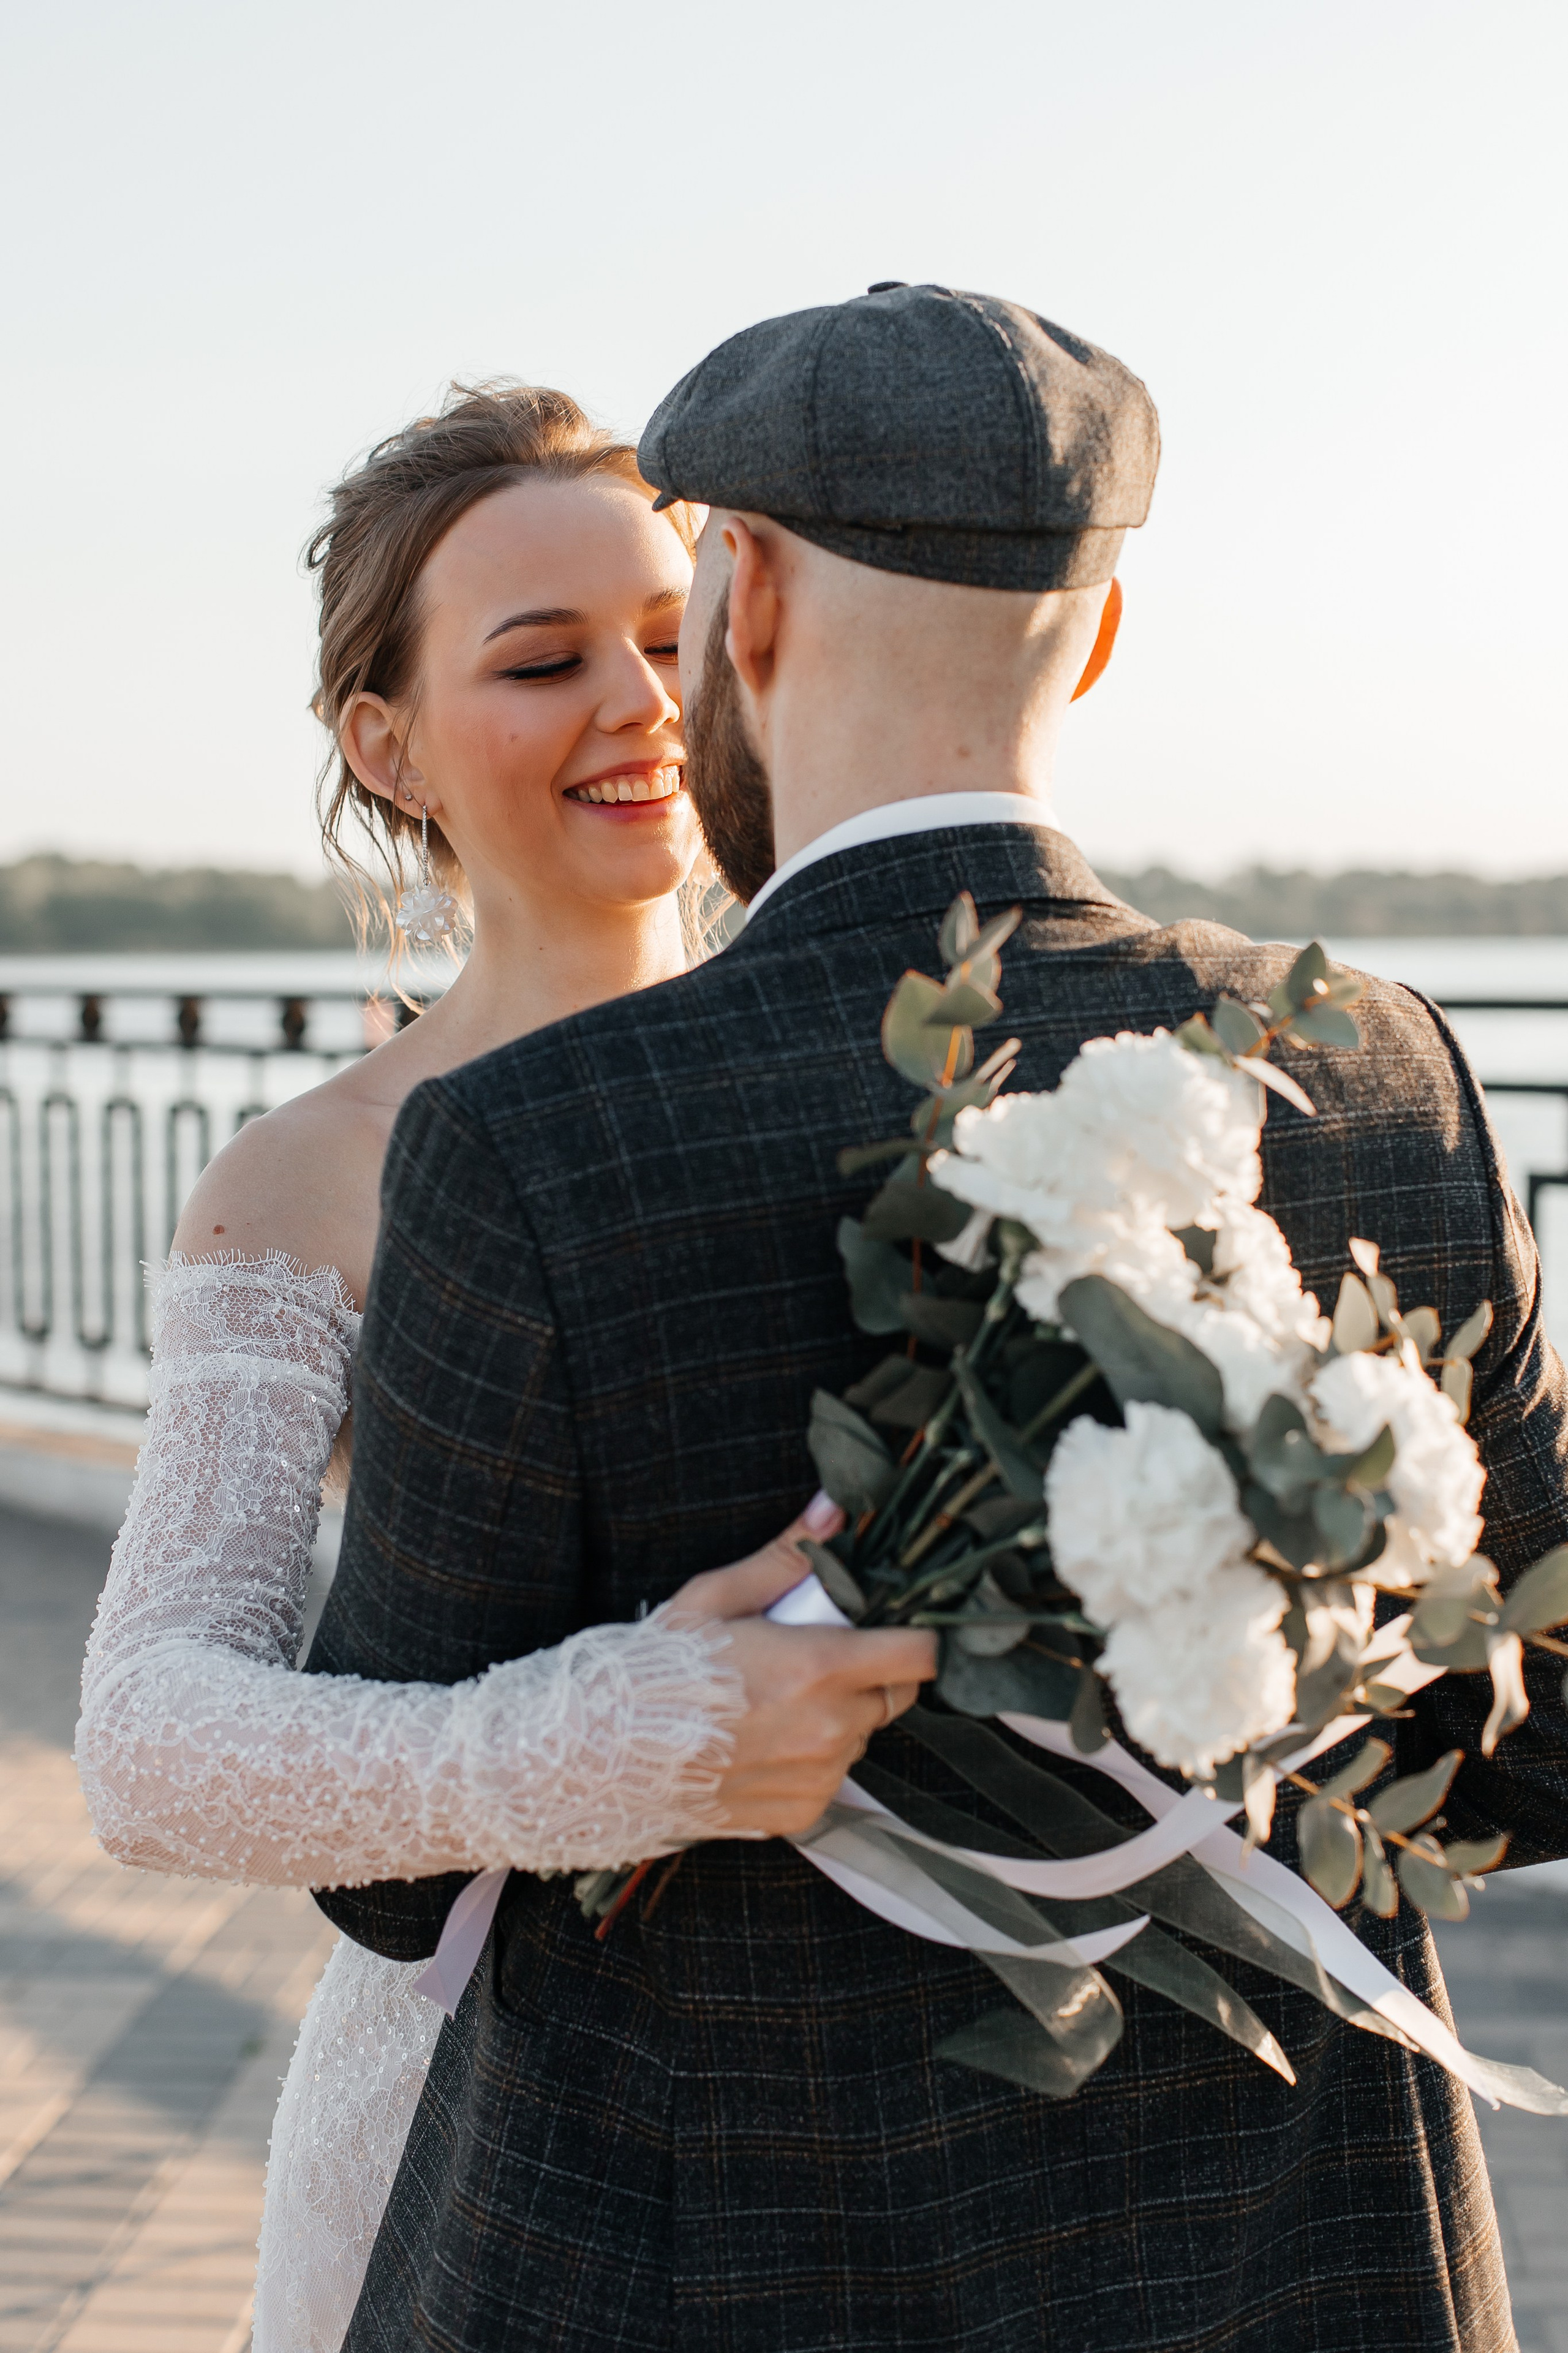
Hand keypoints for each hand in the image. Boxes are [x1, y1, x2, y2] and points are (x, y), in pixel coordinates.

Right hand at [667, 1496, 936, 1836]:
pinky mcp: (800, 1813)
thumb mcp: (715, 1596)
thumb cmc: (654, 1673)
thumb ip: (786, 1556)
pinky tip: (762, 1742)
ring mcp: (818, 1776)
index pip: (920, 1655)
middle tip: (815, 1658)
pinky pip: (831, 1777)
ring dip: (838, 1717)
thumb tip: (831, 1511)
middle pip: (895, 1695)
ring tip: (776, 1702)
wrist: (602, 1757)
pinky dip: (811, 1760)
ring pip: (862, 1737)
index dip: (917, 1637)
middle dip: (869, 1672)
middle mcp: (830, 1727)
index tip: (896, 1628)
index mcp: (820, 1666)